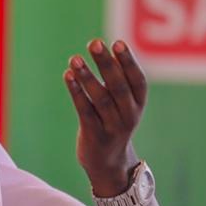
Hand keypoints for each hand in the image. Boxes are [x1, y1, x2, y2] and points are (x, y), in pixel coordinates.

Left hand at [64, 39, 147, 195]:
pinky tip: (68, 76)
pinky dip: (76, 92)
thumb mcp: (123, 104)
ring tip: (74, 58)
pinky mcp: (94, 136)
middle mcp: (128, 116)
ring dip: (87, 77)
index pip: (137, 80)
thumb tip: (104, 49)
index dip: (128, 62)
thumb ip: (117, 81)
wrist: (108, 163)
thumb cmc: (113, 123)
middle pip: (118, 87)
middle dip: (106, 64)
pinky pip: (85, 111)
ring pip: (100, 99)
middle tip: (94, 43)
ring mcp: (112, 127)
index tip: (117, 43)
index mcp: (138, 104)